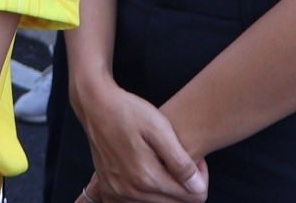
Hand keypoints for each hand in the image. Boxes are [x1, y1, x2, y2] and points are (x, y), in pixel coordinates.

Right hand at [77, 81, 206, 202]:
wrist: (95, 104)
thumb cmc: (128, 111)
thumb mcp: (160, 128)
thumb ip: (180, 161)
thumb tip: (198, 187)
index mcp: (147, 178)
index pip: (193, 196)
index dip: (200, 178)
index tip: (194, 158)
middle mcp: (132, 190)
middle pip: (176, 202)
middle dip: (185, 184)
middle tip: (179, 156)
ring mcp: (118, 191)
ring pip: (159, 202)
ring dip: (167, 186)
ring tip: (164, 160)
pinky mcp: (110, 188)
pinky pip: (138, 200)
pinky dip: (148, 190)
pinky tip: (147, 169)